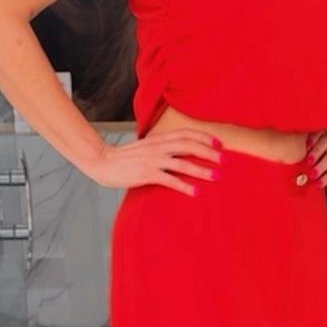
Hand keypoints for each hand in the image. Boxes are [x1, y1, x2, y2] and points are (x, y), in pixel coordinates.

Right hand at [89, 130, 222, 195]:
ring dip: (201, 169)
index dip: (203, 136)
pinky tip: (196, 193)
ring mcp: (153, 160)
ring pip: (182, 163)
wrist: (103, 162)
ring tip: (216, 176)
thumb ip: (160, 147)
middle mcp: (158, 147)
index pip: (185, 133)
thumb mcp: (145, 147)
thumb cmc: (125, 158)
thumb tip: (176, 153)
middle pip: (188, 145)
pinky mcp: (147, 174)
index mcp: (158, 139)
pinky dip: (184, 186)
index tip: (218, 143)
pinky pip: (169, 180)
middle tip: (223, 160)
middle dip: (208, 152)